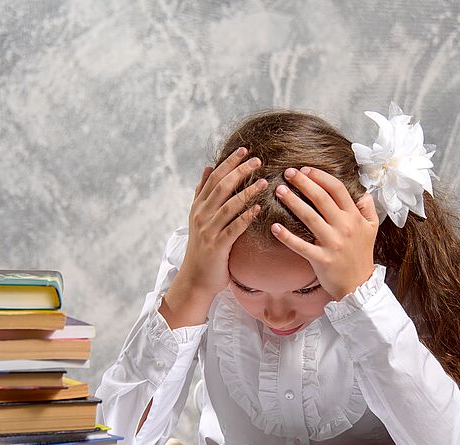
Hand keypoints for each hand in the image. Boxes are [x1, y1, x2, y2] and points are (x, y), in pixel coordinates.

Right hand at [177, 148, 266, 295]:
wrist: (195, 279)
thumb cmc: (202, 249)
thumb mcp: (198, 218)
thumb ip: (203, 193)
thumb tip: (208, 167)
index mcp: (198, 207)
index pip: (214, 178)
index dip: (229, 163)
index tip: (244, 150)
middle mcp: (201, 215)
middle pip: (221, 187)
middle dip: (240, 171)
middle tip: (258, 160)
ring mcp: (208, 231)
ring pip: (229, 205)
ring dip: (247, 192)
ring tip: (264, 182)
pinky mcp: (217, 246)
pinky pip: (233, 228)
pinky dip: (246, 217)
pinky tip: (259, 209)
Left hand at [271, 167, 378, 300]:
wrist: (360, 285)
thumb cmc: (362, 255)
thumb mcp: (372, 229)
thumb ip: (368, 208)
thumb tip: (363, 193)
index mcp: (354, 217)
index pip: (337, 189)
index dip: (320, 176)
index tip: (305, 170)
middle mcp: (344, 227)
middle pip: (321, 198)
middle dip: (303, 183)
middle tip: (288, 173)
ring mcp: (333, 243)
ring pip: (309, 217)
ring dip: (292, 202)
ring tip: (279, 191)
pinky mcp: (322, 260)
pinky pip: (301, 246)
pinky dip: (287, 237)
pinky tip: (274, 227)